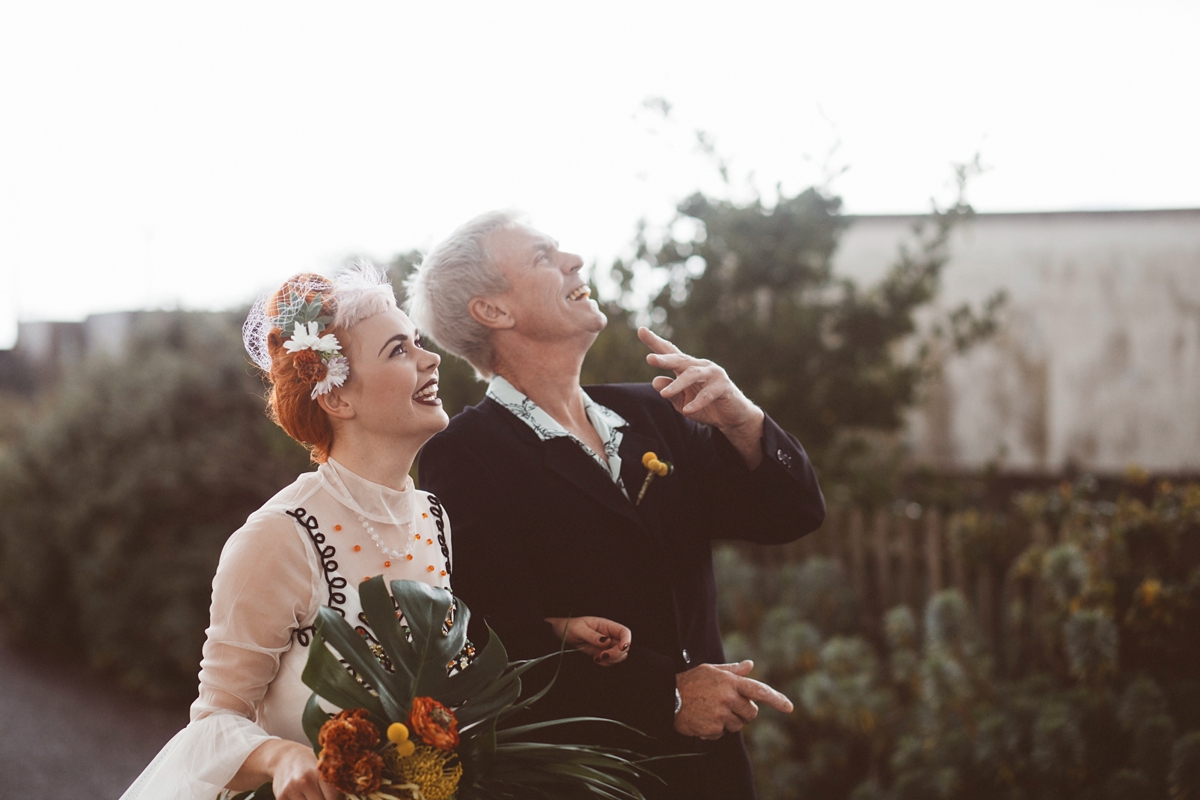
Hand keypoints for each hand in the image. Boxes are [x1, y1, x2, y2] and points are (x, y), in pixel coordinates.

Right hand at [231, 739, 336, 799]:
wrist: (283, 757)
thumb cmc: (308, 763)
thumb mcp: (323, 767)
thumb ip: (332, 783)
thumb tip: (346, 797)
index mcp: (319, 772)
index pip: (332, 797)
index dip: (335, 799)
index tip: (334, 795)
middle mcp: (305, 781)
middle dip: (323, 799)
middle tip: (322, 793)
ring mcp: (291, 790)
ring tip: (311, 793)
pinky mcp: (281, 797)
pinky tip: (301, 795)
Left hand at [545, 616, 631, 664]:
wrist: (560, 634)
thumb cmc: (569, 627)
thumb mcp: (579, 629)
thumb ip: (593, 636)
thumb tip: (607, 642)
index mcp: (606, 625)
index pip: (624, 632)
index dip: (627, 640)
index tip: (622, 648)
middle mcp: (609, 635)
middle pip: (624, 647)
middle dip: (616, 654)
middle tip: (602, 655)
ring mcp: (606, 646)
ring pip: (619, 656)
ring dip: (611, 660)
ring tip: (597, 657)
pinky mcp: (601, 654)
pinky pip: (610, 662)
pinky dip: (605, 663)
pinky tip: (594, 659)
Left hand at [639, 327, 764, 467]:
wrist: (731, 416)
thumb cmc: (704, 406)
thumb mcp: (682, 402)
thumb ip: (671, 392)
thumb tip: (655, 380)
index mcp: (687, 367)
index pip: (670, 352)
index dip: (655, 342)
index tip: (641, 330)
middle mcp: (699, 366)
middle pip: (680, 359)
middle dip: (665, 359)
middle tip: (650, 358)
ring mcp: (713, 374)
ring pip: (693, 375)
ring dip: (678, 385)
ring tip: (664, 395)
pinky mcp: (724, 386)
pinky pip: (708, 393)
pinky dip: (697, 402)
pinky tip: (688, 410)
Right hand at [674, 660, 793, 739]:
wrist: (667, 697)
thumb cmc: (691, 681)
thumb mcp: (711, 670)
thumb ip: (733, 671)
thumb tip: (750, 664)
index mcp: (730, 681)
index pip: (759, 690)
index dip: (776, 699)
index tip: (790, 707)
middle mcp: (728, 697)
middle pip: (751, 713)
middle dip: (744, 712)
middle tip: (728, 706)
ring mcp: (721, 714)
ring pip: (738, 725)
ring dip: (729, 722)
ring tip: (711, 712)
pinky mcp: (713, 728)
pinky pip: (723, 734)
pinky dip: (715, 730)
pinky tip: (703, 720)